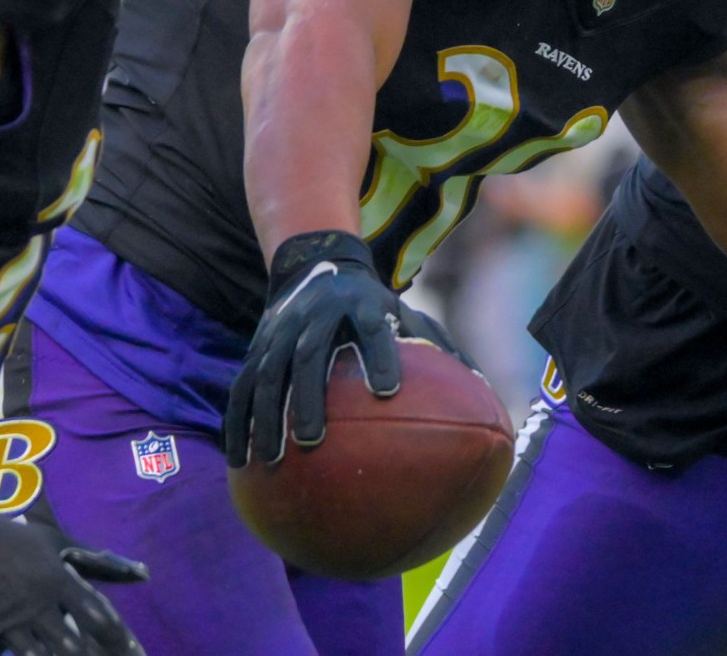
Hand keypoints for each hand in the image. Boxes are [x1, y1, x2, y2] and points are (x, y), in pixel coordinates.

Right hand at [0, 491, 145, 655]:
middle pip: (73, 645)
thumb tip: (143, 573)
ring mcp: (6, 622)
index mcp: (57, 579)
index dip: (119, 639)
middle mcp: (36, 603)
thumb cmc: (9, 537)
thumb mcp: (54, 542)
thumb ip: (97, 560)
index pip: (97, 615)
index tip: (138, 655)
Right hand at [226, 229, 468, 465]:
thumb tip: (488, 394)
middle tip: (313, 439)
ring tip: (272, 460)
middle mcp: (318, 315)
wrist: (315, 265)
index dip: (379, 354)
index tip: (388, 391)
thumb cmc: (372, 304)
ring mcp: (282, 331)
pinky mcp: (258, 346)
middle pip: (308, 354)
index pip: (373, 326)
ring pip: (267, 373)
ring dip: (266, 416)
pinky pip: (241, 386)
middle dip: (307, 395)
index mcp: (362, 304)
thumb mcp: (406, 313)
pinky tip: (241, 461)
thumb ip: (438, 348)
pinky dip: (238, 421)